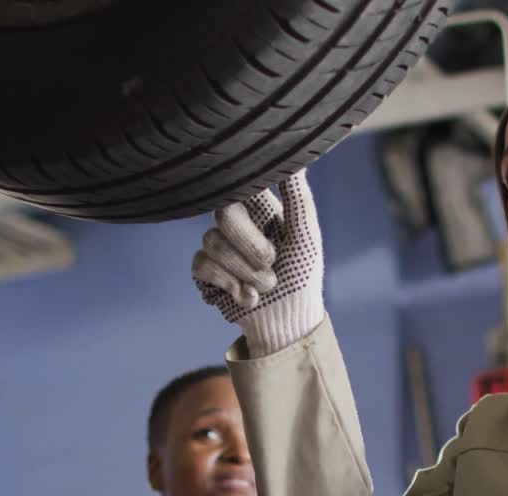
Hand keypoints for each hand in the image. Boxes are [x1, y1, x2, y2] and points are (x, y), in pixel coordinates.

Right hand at [193, 170, 324, 353]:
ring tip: (265, 288)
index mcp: (262, 210)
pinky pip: (201, 265)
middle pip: (225, 215)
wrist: (288, 323)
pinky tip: (246, 298)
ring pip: (213, 243)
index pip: (241, 186)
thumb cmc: (302, 277)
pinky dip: (227, 286)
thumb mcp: (306, 236)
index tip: (257, 209)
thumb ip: (298, 198)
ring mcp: (219, 247)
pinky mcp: (206, 272)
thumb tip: (294, 159)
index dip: (244, 194)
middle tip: (273, 265)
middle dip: (252, 248)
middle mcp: (237, 224)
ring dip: (245, 274)